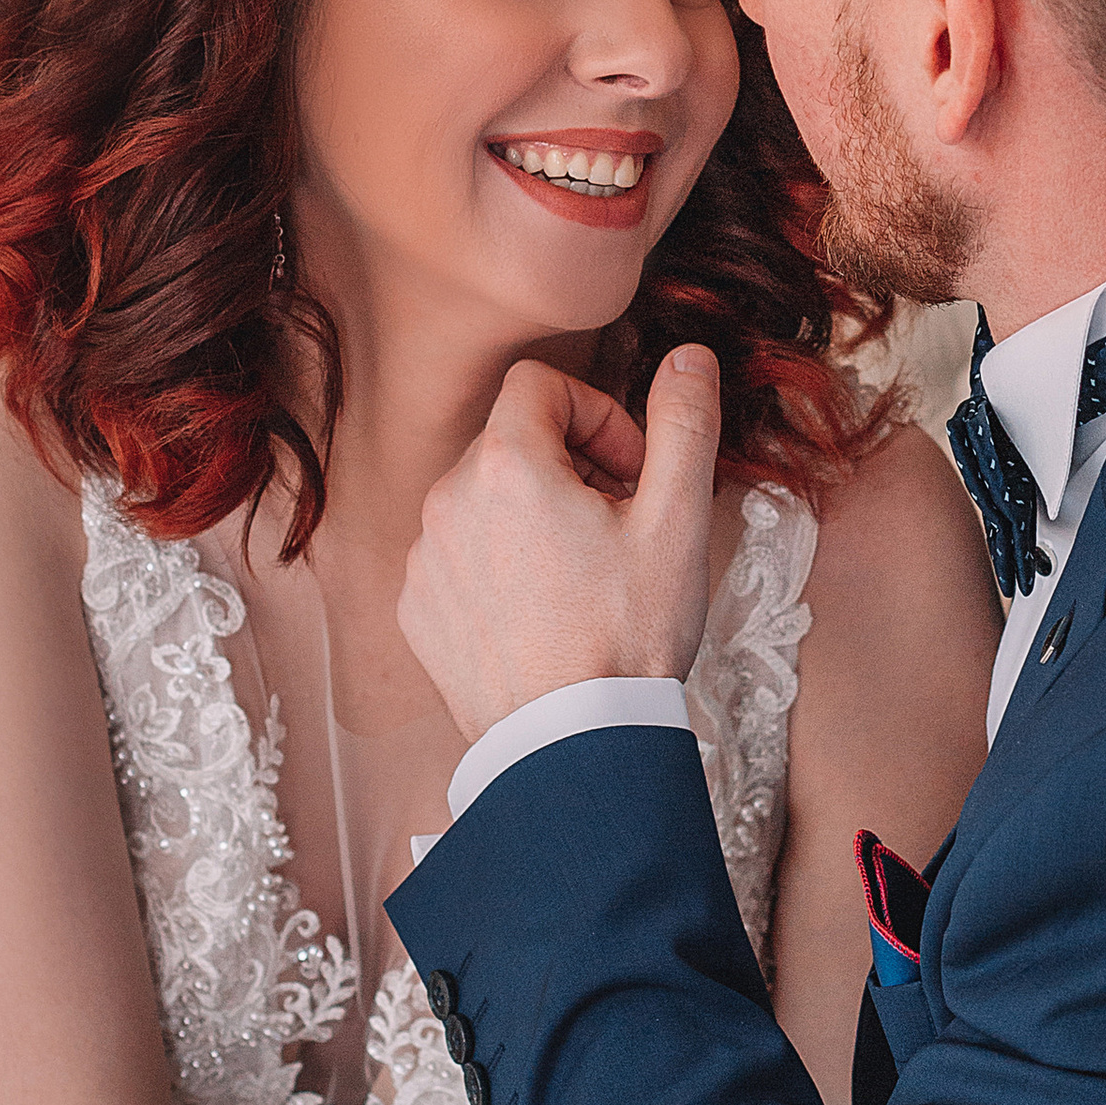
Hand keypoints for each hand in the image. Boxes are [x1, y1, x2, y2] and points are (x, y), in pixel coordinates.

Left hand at [398, 347, 722, 744]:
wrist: (572, 748)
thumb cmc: (626, 637)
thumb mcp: (676, 522)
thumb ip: (684, 424)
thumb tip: (689, 356)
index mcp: (506, 464)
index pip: (541, 384)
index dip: (597, 414)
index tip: (630, 471)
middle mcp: (447, 500)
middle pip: (513, 442)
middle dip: (571, 467)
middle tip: (620, 527)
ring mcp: (423, 558)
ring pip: (484, 500)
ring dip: (533, 516)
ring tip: (583, 576)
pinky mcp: (416, 609)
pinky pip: (458, 556)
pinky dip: (499, 567)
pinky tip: (543, 614)